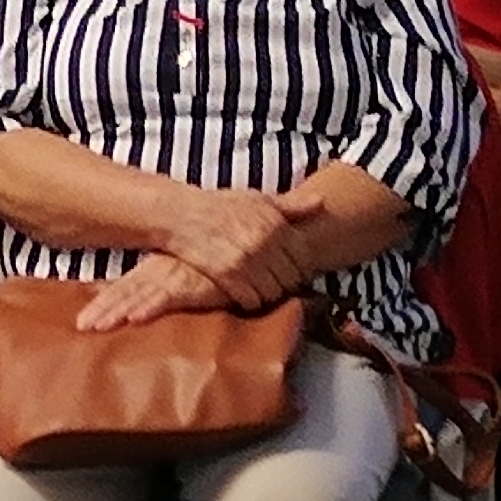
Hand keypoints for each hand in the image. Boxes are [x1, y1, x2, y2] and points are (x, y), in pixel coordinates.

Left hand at [74, 252, 234, 331]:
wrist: (232, 246)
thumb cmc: (206, 262)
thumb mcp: (176, 272)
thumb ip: (155, 285)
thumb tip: (131, 298)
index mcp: (151, 271)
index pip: (120, 290)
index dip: (100, 304)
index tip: (81, 322)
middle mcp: (156, 274)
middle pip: (122, 294)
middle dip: (101, 310)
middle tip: (82, 326)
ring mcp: (171, 278)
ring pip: (138, 297)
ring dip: (118, 311)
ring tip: (98, 325)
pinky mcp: (191, 286)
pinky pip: (167, 298)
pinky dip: (150, 307)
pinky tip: (135, 317)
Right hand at [154, 185, 306, 311]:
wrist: (179, 215)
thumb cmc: (220, 206)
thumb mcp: (257, 200)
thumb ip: (290, 205)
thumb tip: (321, 201)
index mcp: (275, 223)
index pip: (303, 259)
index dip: (299, 270)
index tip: (290, 272)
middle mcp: (264, 241)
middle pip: (291, 279)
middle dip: (286, 284)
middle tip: (274, 283)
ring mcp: (247, 259)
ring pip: (274, 293)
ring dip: (269, 295)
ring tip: (260, 289)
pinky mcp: (228, 275)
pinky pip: (252, 300)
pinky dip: (251, 301)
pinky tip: (244, 293)